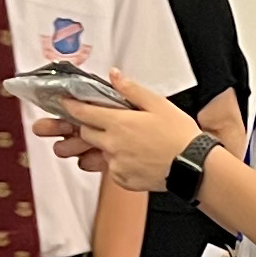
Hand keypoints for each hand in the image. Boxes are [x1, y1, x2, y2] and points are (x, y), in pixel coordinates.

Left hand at [35, 74, 203, 194]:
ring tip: (93, 146)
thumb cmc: (180, 135)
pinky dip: (114, 165)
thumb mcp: (158, 104)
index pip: (84, 113)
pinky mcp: (123, 181)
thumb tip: (114, 76)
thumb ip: (132, 90)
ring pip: (94, 156)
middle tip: (73, 126)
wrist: (194, 167)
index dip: (70, 107)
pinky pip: (111, 172)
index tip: (61, 104)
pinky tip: (128, 159)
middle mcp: (112, 145)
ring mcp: (116, 165)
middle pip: (84, 135)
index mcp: (119, 123)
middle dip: (78, 129)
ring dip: (90, 150)